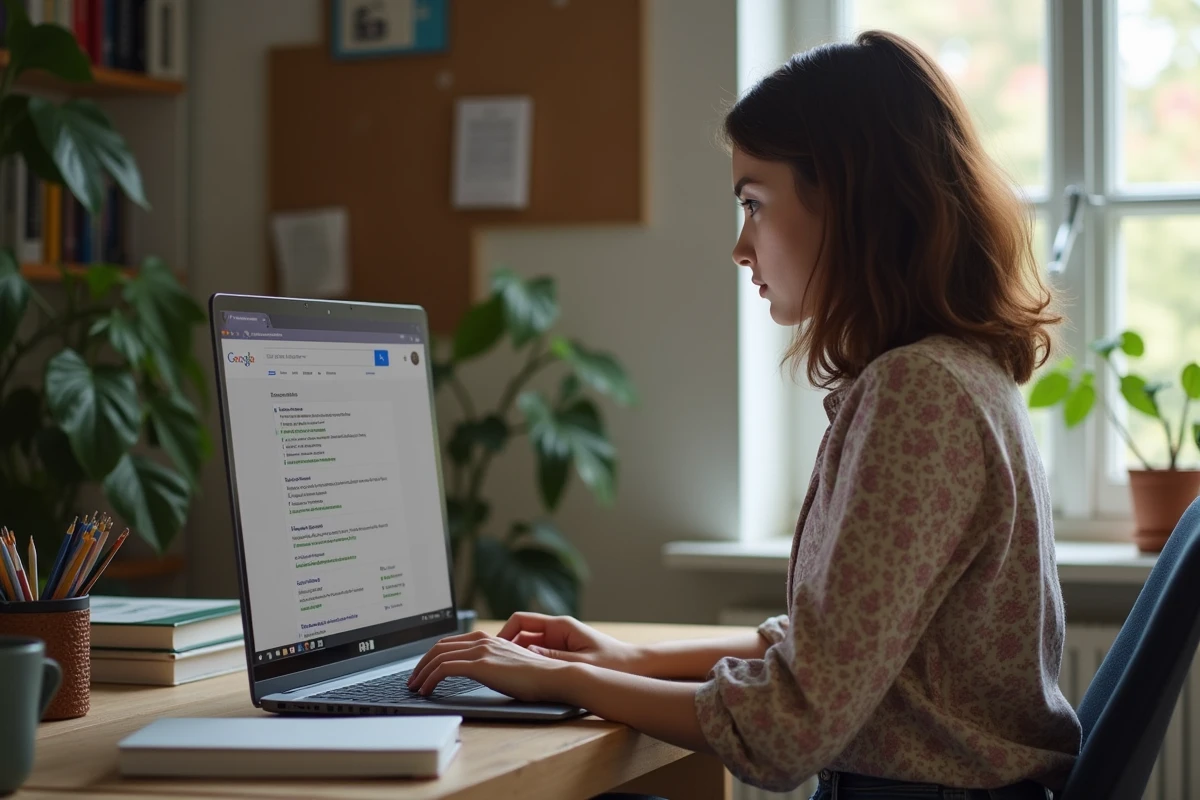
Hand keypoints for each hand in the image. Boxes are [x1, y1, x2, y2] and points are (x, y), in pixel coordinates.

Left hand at [406, 630, 575, 701]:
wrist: (553, 676)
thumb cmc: (536, 677)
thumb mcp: (509, 666)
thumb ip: (493, 663)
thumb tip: (480, 673)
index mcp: (488, 638)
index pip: (450, 642)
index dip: (432, 656)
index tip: (423, 670)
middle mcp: (482, 640)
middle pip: (439, 647)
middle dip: (421, 663)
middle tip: (412, 679)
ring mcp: (481, 651)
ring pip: (438, 657)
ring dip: (421, 673)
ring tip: (415, 687)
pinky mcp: (480, 665)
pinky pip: (445, 669)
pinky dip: (430, 679)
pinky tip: (426, 691)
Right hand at [498, 613, 644, 673]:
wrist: (637, 667)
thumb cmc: (614, 663)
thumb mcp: (582, 663)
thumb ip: (554, 658)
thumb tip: (525, 652)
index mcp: (561, 626)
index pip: (521, 621)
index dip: (504, 633)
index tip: (494, 650)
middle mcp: (557, 631)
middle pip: (520, 633)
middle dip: (505, 647)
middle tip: (492, 664)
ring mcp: (559, 642)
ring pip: (527, 646)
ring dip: (515, 657)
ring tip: (503, 674)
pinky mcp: (563, 654)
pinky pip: (538, 656)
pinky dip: (527, 664)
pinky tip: (522, 679)